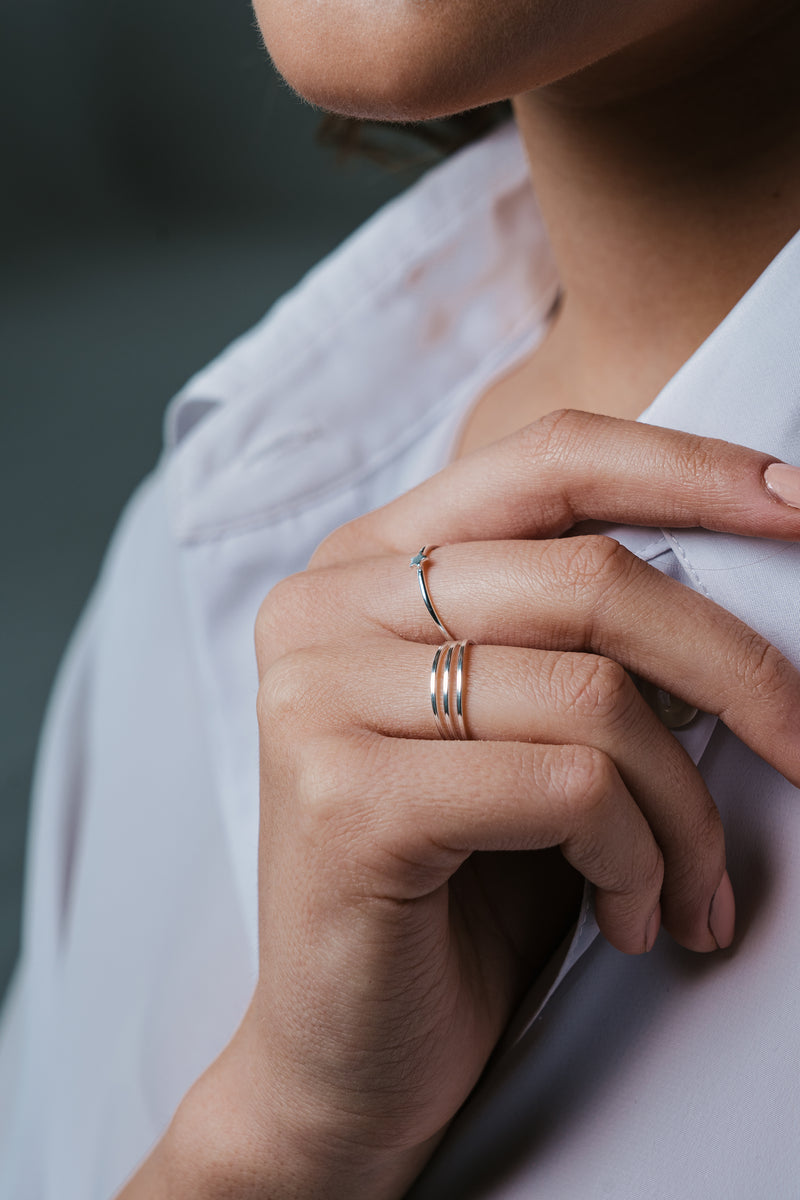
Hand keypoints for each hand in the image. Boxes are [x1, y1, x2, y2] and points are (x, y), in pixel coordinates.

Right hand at [129, 411, 799, 1198]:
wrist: (347, 1058)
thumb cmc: (457, 886)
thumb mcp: (523, 731)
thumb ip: (585, 638)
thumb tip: (745, 573)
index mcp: (364, 566)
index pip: (546, 461)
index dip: (686, 470)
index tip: (797, 509)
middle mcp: (325, 608)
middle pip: (590, 576)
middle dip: (738, 670)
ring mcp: (319, 695)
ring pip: (594, 694)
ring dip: (685, 809)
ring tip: (689, 886)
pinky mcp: (345, 794)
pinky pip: (568, 786)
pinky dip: (637, 858)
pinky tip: (630, 916)